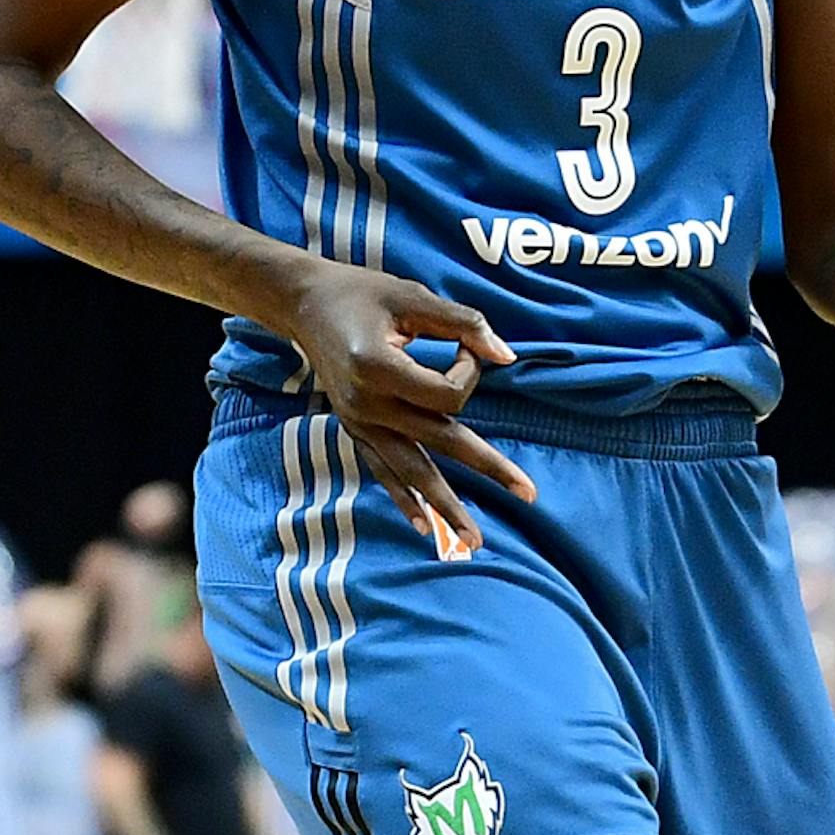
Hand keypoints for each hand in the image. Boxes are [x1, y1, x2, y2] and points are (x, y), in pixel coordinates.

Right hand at [283, 265, 536, 553]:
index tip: (465, 345)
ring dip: (446, 506)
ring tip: (473, 541)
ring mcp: (359, 422)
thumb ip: (463, 323)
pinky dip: (406, 500)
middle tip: (530, 494)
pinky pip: (385, 471)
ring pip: (412, 472)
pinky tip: (427, 529)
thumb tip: (507, 357)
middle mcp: (366, 404)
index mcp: (377, 368)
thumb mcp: (412, 296)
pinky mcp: (356, 429)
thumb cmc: (362, 292)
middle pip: (440, 443)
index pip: (445, 395)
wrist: (303, 305)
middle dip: (488, 467)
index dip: (469, 370)